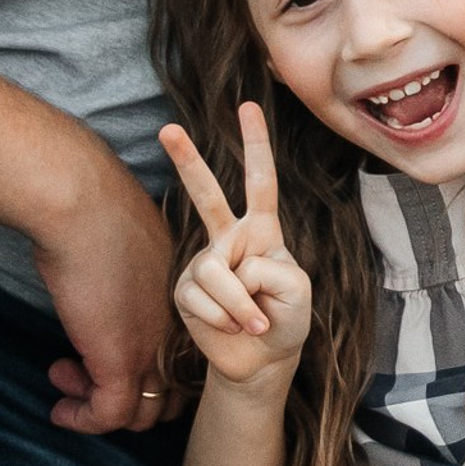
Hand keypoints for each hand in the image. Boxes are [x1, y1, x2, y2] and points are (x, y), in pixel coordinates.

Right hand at [30, 137, 178, 435]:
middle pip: (169, 394)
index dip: (148, 371)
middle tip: (83, 377)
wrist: (81, 205)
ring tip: (64, 380)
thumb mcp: (129, 244)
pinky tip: (60, 409)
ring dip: (100, 410)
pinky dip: (83, 421)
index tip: (102, 354)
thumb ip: (130, 268)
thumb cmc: (97, 215)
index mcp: (182, 303)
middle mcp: (174, 330)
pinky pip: (109, 415)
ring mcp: (151, 348)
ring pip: (142, 413)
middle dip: (128, 398)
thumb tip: (107, 267)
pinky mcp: (119, 361)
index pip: (181, 361)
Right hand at [158, 104, 313, 387]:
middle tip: (166, 128)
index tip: (248, 106)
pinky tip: (233, 328)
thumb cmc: (286, 318)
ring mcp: (205, 263)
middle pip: (208, 196)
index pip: (260, 183)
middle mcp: (229, 240)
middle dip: (187, 161)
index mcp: (262, 230)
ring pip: (217, 272)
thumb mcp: (298, 289)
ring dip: (243, 306)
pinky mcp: (186, 291)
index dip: (256, 145)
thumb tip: (231, 267)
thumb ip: (270, 270)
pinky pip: (203, 299)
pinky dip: (227, 318)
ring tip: (255, 323)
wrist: (264, 359)